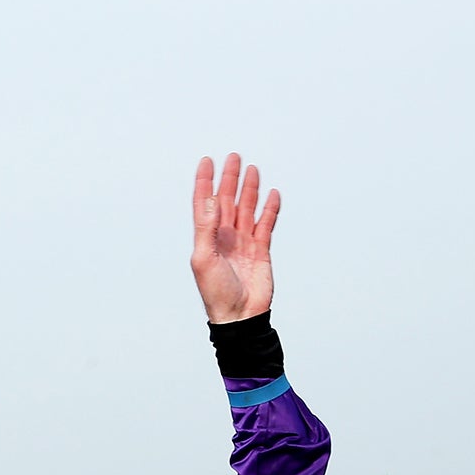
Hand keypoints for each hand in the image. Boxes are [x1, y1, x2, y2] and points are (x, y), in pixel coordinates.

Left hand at [191, 154, 278, 323]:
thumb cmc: (216, 293)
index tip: (207, 162)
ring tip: (252, 170)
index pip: (205, 204)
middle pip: (227, 201)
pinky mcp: (260, 251)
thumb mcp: (203, 259)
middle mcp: (224, 237)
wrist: (239, 316)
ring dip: (249, 189)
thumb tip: (212, 199)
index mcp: (207, 238)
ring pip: (246, 209)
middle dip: (229, 179)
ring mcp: (243, 243)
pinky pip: (266, 225)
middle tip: (233, 157)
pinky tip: (271, 195)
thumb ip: (207, 228)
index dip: (205, 182)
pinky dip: (269, 209)